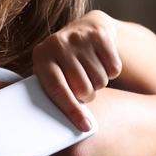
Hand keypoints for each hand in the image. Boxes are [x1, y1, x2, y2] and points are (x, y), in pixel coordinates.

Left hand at [32, 10, 122, 130]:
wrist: (85, 27)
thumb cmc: (64, 61)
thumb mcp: (52, 73)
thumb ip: (55, 95)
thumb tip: (74, 128)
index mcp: (41, 57)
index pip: (57, 90)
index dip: (71, 111)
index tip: (86, 127)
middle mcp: (57, 44)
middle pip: (82, 88)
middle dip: (86, 95)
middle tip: (83, 88)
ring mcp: (79, 37)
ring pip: (100, 80)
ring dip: (98, 84)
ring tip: (89, 72)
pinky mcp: (99, 34)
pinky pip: (113, 69)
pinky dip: (111, 72)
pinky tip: (101, 62)